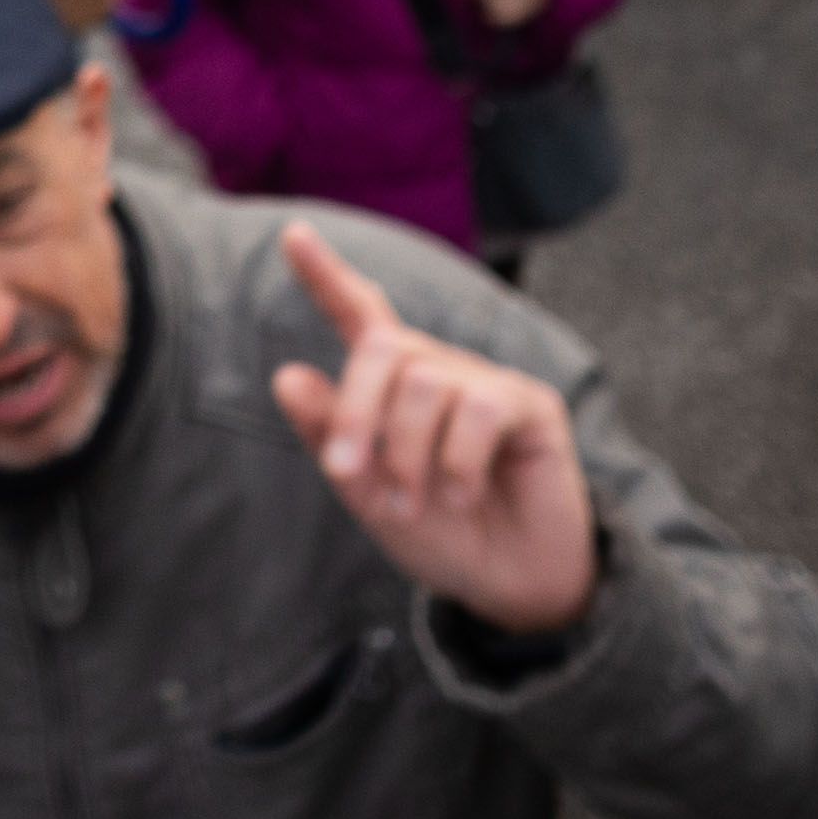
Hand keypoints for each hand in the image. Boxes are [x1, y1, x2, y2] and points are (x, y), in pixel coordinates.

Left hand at [265, 221, 598, 636]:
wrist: (508, 584)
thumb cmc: (437, 532)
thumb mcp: (367, 492)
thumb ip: (328, 437)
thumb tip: (286, 376)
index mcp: (395, 383)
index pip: (360, 314)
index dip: (325, 275)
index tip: (292, 234)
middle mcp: (440, 370)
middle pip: (383, 349)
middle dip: (354, 409)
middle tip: (345, 472)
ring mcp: (487, 383)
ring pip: (426, 383)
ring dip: (405, 454)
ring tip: (413, 504)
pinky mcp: (531, 405)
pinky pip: (481, 410)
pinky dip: (457, 463)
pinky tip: (462, 497)